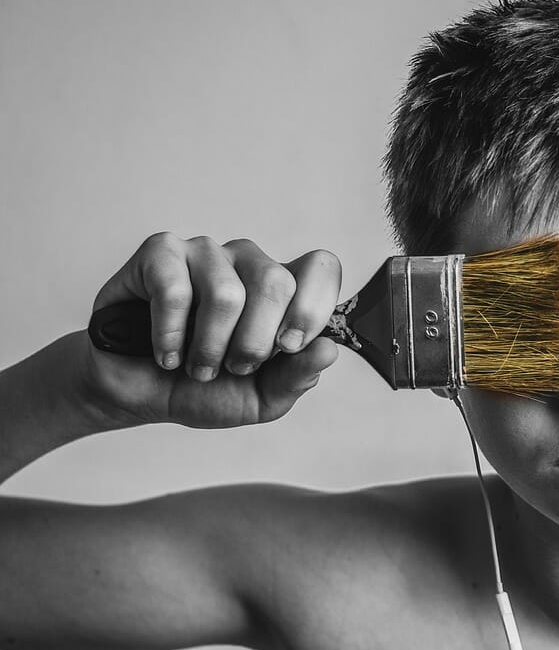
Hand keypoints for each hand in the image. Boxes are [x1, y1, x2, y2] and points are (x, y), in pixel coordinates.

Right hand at [83, 233, 341, 428]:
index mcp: (283, 290)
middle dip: (255, 342)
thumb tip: (328, 350)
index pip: (321, 267)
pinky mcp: (160, 253)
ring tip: (197, 366)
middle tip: (234, 366)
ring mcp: (205, 253)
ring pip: (226, 293)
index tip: (288, 348)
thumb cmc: (203, 388)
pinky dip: (169, 336)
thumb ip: (297, 376)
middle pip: (276, 281)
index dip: (311, 307)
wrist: (139, 393)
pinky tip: (165, 352)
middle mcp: (248, 263)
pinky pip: (175, 292)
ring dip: (209, 346)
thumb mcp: (261, 397)